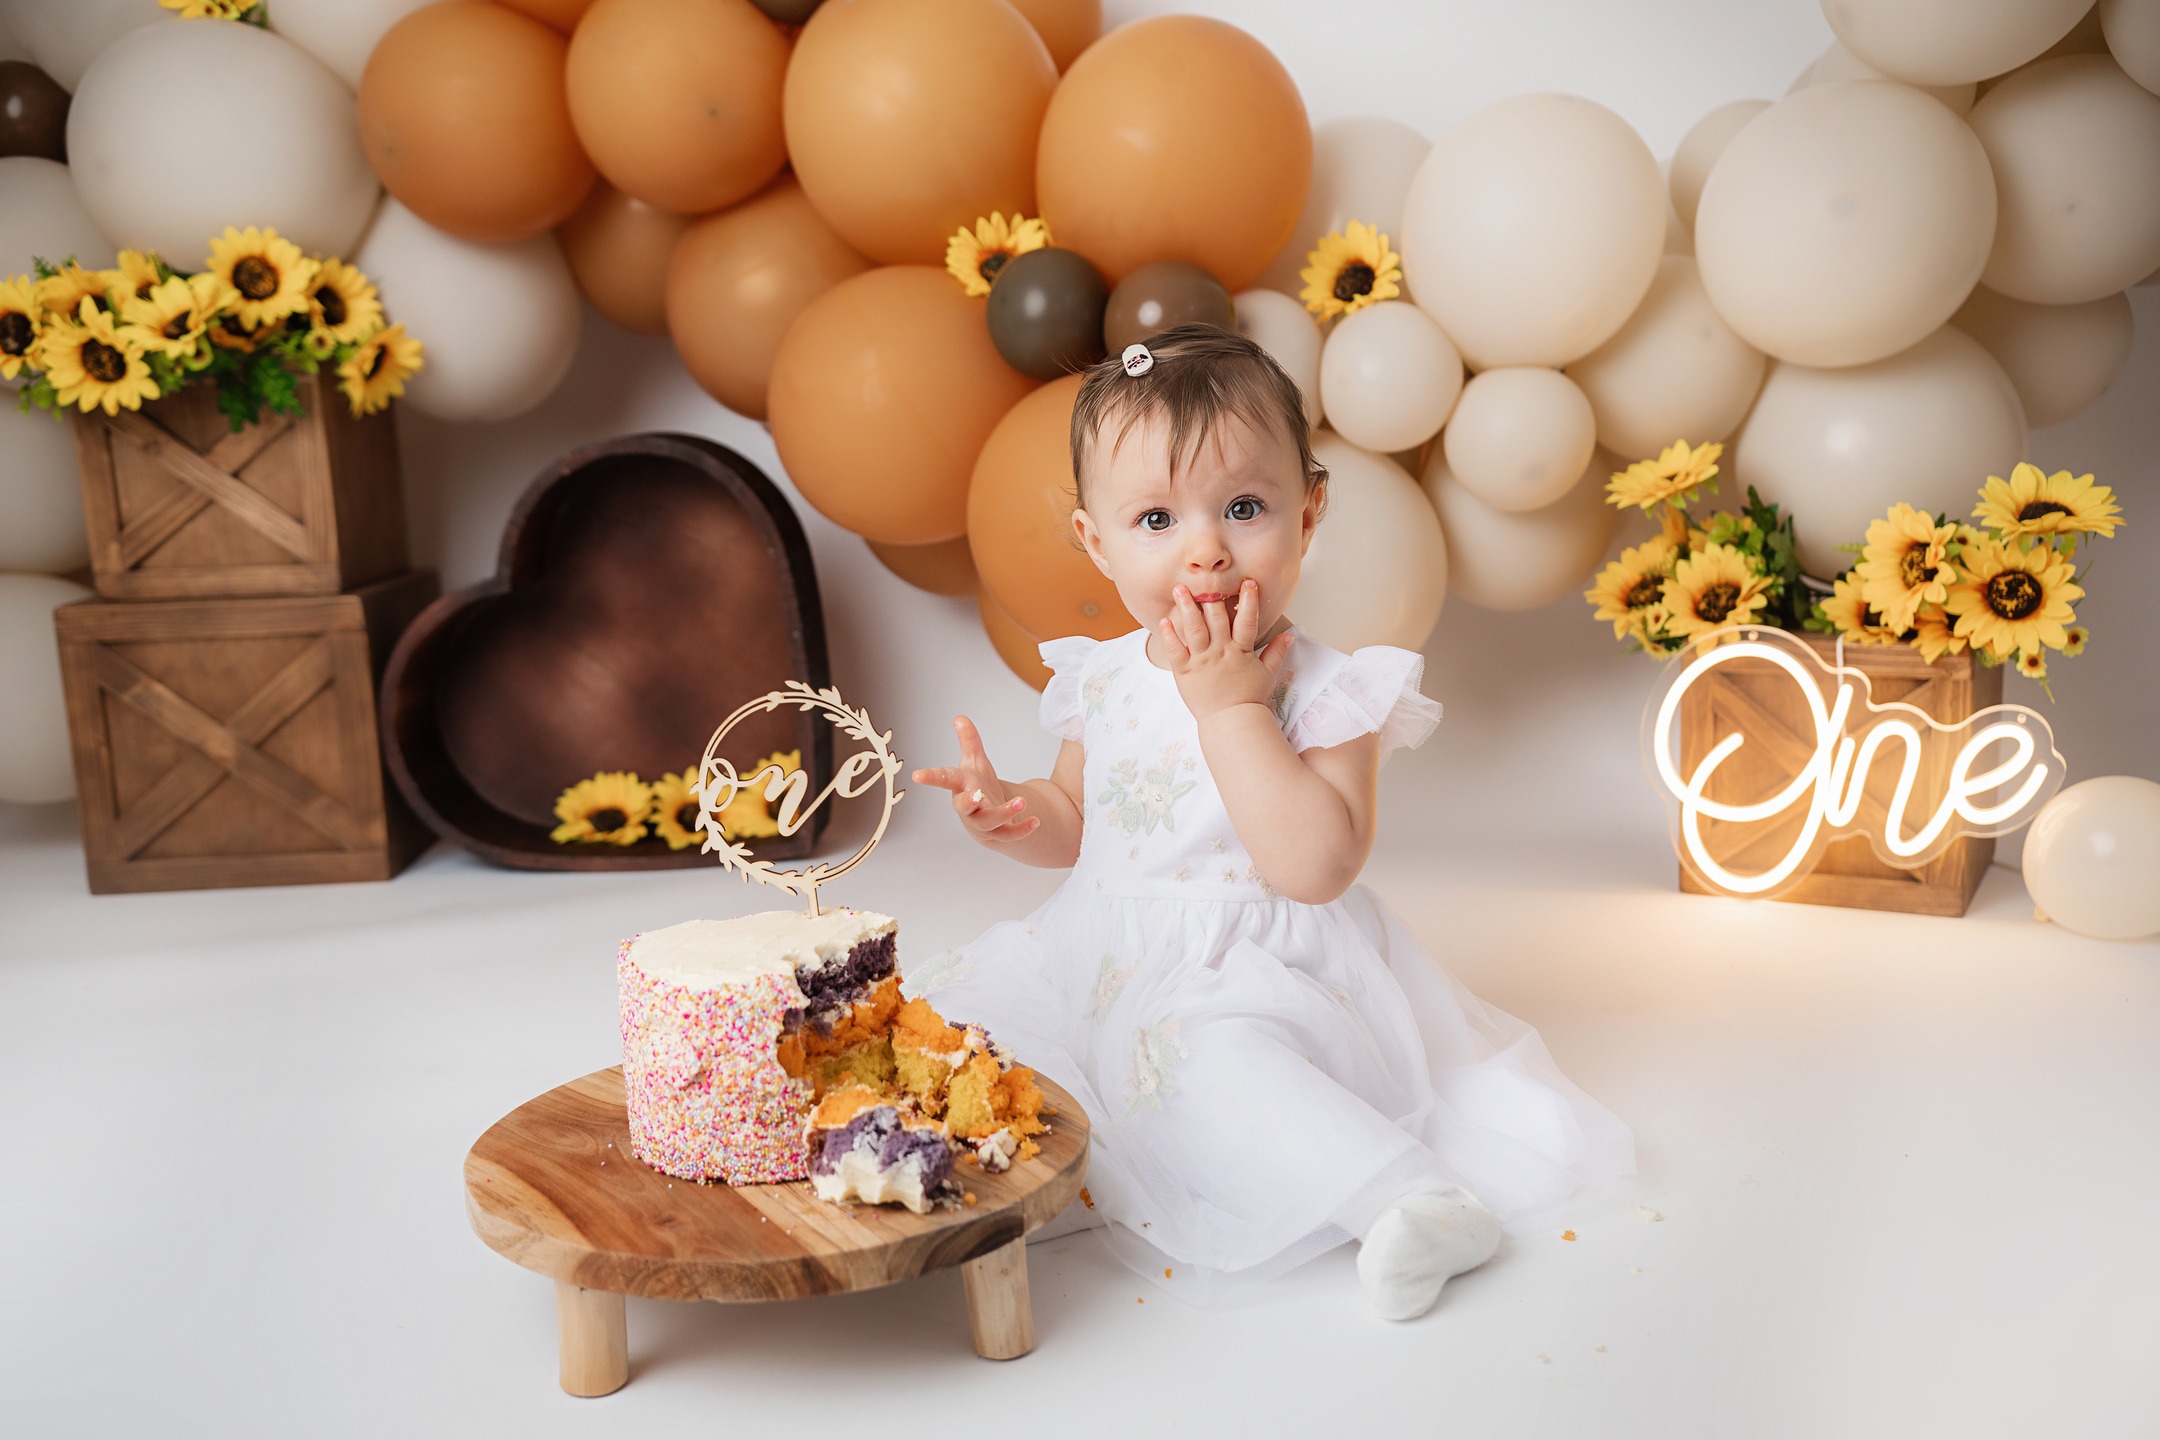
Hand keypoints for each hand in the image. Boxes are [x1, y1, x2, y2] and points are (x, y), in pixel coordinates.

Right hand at [909, 715, 1038, 843]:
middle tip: (976, 794)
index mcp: (960, 786)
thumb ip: (969, 741)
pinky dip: (1021, 829)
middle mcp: (968, 806)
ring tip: (1022, 802)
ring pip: (989, 822)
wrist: (984, 818)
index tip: (916, 775)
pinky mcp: (998, 833)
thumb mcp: (975, 762)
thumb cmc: (976, 786)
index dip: (930, 777)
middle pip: (963, 807)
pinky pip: (1008, 834)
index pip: (944, 779)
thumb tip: (960, 717)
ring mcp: (982, 822)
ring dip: (1004, 813)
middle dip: (969, 801)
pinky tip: (1035, 821)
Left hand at [1155, 579, 1292, 720]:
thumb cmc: (1249, 698)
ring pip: (1194, 629)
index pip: (1247, 620)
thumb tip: (1290, 635)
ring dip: (1186, 608)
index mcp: (1241, 651)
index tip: (1248, 582)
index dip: (1248, 600)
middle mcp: (1221, 652)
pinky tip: (1164, 620)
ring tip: (1179, 590)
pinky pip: (1176, 651)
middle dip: (1211, 597)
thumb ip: (1276, 652)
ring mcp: (1202, 661)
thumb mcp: (1267, 674)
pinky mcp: (1185, 672)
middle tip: (1204, 579)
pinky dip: (1169, 635)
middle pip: (1216, 619)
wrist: (1231, 722)